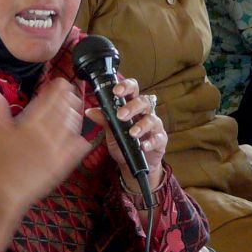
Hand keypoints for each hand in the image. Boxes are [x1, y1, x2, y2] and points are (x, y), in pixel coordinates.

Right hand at [0, 79, 92, 211]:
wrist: (2, 192)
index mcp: (30, 124)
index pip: (48, 100)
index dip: (58, 88)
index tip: (62, 82)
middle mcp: (46, 135)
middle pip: (63, 111)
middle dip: (69, 98)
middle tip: (71, 91)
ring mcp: (56, 151)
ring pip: (72, 127)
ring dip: (75, 115)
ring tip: (75, 108)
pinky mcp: (62, 166)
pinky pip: (77, 149)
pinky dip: (81, 140)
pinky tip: (81, 135)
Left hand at [83, 75, 167, 193]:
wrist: (131, 164)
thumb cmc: (123, 143)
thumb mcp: (111, 132)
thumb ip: (104, 120)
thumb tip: (90, 112)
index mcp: (132, 106)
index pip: (132, 90)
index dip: (126, 87)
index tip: (116, 91)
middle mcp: (145, 113)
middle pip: (144, 102)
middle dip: (132, 107)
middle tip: (121, 115)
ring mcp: (154, 126)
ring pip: (152, 119)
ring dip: (141, 126)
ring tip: (132, 133)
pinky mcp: (161, 140)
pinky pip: (158, 138)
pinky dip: (150, 142)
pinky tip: (143, 146)